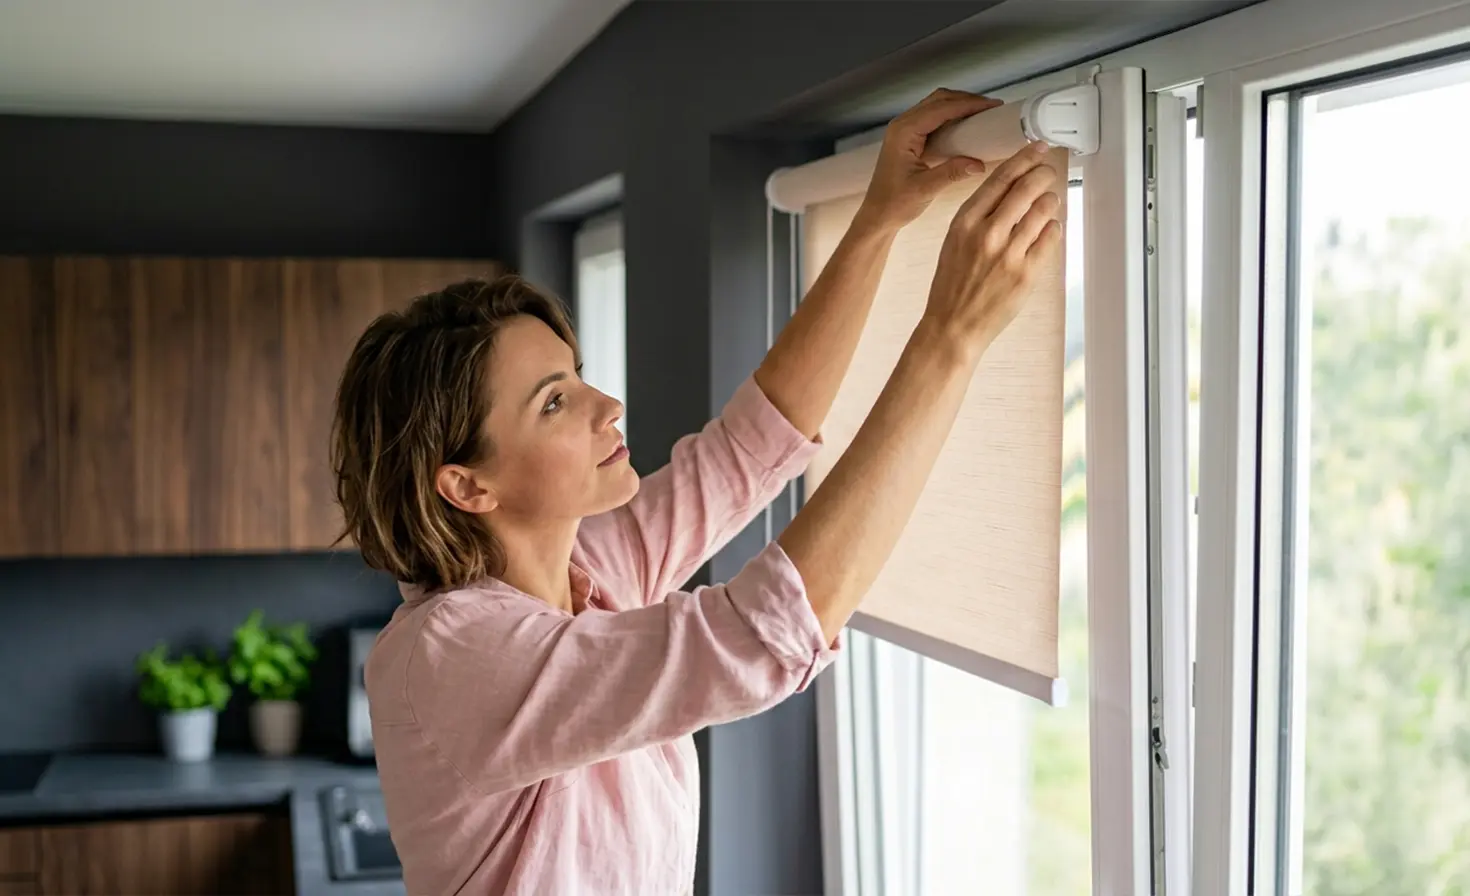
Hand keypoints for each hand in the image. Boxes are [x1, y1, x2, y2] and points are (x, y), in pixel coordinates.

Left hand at [854, 88, 1003, 231]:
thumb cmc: (894, 203)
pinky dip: (952, 117)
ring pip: (936, 106)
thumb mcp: (925, 189)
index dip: (969, 104)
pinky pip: (933, 118)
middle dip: (966, 100)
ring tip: (983, 113)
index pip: (941, 108)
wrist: (877, 215)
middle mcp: (902, 125)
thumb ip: (952, 173)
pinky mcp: (909, 138)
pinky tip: (967, 125)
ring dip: (959, 105)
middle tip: (992, 108)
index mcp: (903, 132)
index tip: (992, 106)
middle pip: (939, 99)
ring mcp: (904, 130)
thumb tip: (979, 164)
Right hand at [922, 140, 1062, 349]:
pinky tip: (1049, 228)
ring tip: (1049, 200)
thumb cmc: (952, 285)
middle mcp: (987, 234)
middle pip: (1026, 188)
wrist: (952, 326)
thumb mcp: (954, 240)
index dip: (1024, 159)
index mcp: (965, 222)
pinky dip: (1054, 228)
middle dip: (1042, 174)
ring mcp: (1009, 254)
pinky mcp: (1026, 273)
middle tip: (1047, 172)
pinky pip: (1050, 238)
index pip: (1001, 178)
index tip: (1036, 149)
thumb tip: (1010, 190)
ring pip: (1043, 209)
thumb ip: (979, 215)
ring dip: (1050, 200)